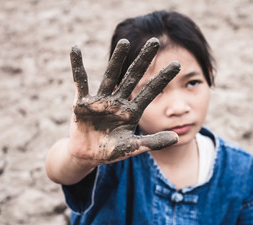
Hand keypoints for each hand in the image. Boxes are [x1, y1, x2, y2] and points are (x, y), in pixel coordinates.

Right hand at [69, 38, 179, 165]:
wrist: (88, 156)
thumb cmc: (111, 152)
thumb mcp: (133, 147)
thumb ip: (153, 142)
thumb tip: (177, 138)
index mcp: (131, 112)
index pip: (150, 91)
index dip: (163, 78)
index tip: (177, 64)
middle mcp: (118, 102)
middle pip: (133, 76)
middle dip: (144, 60)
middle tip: (155, 41)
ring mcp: (101, 101)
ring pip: (110, 76)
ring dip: (117, 59)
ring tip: (125, 42)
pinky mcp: (82, 103)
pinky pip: (80, 82)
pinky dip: (77, 67)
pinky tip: (75, 49)